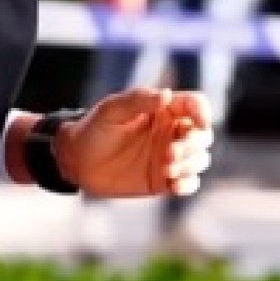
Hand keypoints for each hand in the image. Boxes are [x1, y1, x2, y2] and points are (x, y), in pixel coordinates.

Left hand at [57, 88, 212, 198]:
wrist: (76, 161)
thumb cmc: (93, 129)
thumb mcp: (111, 110)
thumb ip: (138, 100)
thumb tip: (166, 95)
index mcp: (162, 110)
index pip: (195, 105)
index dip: (203, 112)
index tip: (199, 123)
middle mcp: (170, 132)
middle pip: (203, 135)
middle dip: (193, 144)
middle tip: (169, 152)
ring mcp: (170, 157)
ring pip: (200, 159)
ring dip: (189, 164)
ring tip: (165, 168)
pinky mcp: (165, 179)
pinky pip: (190, 182)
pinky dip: (187, 184)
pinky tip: (172, 185)